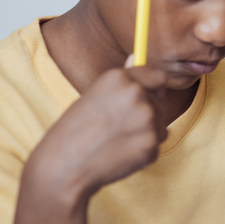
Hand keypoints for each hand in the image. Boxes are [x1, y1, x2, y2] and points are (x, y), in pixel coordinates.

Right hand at [25, 59, 167, 198]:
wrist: (64, 166)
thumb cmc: (74, 132)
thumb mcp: (94, 96)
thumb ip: (121, 81)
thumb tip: (136, 57)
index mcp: (119, 77)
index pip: (158, 76)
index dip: (155, 90)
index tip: (148, 99)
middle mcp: (135, 92)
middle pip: (159, 104)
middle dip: (146, 117)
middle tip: (116, 130)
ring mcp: (146, 118)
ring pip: (160, 126)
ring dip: (145, 135)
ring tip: (115, 143)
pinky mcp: (151, 143)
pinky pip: (155, 147)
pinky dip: (142, 154)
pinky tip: (119, 156)